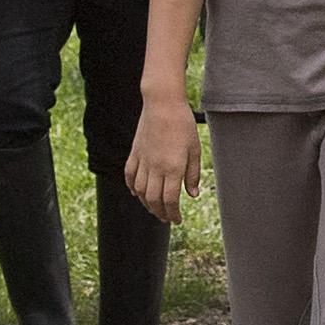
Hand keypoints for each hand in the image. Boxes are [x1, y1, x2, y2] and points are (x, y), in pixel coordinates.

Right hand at [126, 98, 201, 220]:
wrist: (163, 104)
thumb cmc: (183, 125)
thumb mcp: (195, 150)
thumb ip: (192, 174)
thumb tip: (192, 195)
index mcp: (173, 168)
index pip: (170, 200)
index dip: (173, 214)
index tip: (177, 220)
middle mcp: (156, 168)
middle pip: (153, 200)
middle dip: (160, 213)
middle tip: (166, 218)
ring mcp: (143, 161)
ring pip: (140, 191)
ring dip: (147, 204)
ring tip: (154, 208)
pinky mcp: (134, 153)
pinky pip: (129, 176)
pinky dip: (132, 187)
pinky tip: (136, 193)